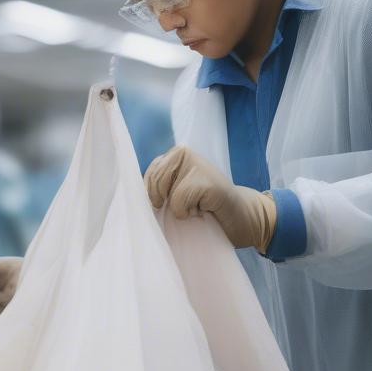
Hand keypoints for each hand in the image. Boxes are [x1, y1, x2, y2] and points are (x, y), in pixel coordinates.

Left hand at [144, 145, 276, 251]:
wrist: (240, 218)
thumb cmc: (203, 209)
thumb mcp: (174, 194)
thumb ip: (156, 188)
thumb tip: (132, 197)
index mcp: (172, 155)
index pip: (146, 176)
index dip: (153, 196)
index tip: (171, 203)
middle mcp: (182, 152)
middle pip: (153, 184)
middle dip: (166, 202)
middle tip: (189, 203)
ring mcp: (196, 163)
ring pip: (165, 193)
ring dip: (179, 208)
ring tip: (197, 205)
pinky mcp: (205, 179)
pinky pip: (179, 202)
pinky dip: (188, 213)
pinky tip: (205, 208)